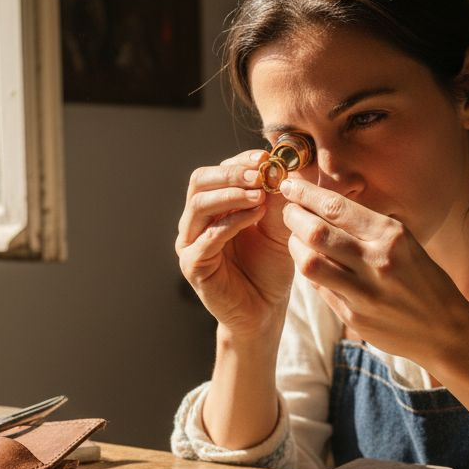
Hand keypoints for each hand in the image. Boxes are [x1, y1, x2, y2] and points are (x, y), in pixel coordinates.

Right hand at [176, 149, 295, 335]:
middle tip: (261, 173)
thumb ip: (276, 199)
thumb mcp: (278, 226)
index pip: (215, 172)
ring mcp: (189, 243)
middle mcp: (194, 222)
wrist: (265, 310)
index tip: (266, 158)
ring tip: (260, 194)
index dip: (240, 161)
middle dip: (232, 173)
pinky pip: (208, 236)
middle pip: (200, 181)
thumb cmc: (269, 268)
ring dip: (232, 193)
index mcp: (211, 208)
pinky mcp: (193, 265)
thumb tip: (279, 165)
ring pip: (199, 204)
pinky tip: (255, 216)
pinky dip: (232, 221)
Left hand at [279, 178, 468, 363]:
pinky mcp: (354, 317)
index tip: (289, 187)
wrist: (445, 330)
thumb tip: (323, 206)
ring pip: (310, 263)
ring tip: (295, 239)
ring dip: (295, 247)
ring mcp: (364, 293)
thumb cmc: (424, 280)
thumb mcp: (406, 243)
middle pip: (316, 232)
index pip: (336, 207)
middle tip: (288, 212)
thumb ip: (369, 227)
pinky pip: (320, 289)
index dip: (305, 194)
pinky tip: (312, 264)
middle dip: (293, 217)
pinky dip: (311, 272)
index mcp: (392, 235)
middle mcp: (377, 261)